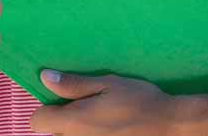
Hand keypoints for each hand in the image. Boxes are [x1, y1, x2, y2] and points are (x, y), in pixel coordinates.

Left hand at [29, 70, 186, 135]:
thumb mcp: (107, 84)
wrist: (170, 126)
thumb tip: (45, 77)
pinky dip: (96, 135)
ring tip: (104, 117)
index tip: (66, 100)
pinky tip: (113, 128)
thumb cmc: (138, 100)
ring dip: (81, 129)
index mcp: (73, 121)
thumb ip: (74, 84)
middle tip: (90, 106)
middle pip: (56, 131)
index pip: (38, 120)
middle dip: (66, 119)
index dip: (48, 108)